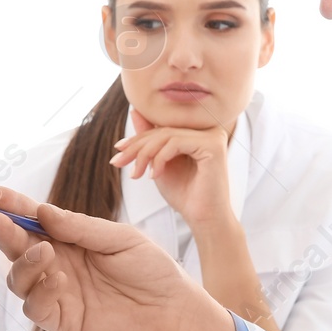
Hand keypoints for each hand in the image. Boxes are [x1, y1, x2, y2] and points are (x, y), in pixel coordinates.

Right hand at [0, 184, 233, 330]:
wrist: (172, 310)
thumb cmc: (151, 270)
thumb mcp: (120, 238)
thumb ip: (80, 227)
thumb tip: (41, 211)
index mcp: (69, 238)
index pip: (31, 219)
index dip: (9, 206)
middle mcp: (56, 263)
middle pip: (16, 247)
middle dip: (3, 231)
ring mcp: (56, 292)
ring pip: (18, 278)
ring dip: (22, 262)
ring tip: (44, 250)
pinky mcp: (61, 320)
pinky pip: (35, 306)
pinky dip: (40, 291)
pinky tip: (59, 278)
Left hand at [111, 110, 232, 227]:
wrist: (204, 220)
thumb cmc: (185, 195)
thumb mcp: (160, 164)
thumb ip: (150, 139)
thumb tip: (134, 111)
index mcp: (199, 133)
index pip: (163, 128)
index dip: (137, 138)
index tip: (118, 150)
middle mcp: (209, 130)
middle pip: (163, 130)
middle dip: (136, 147)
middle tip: (118, 162)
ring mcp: (213, 136)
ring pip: (167, 135)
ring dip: (144, 155)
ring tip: (136, 174)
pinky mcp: (213, 145)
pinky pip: (175, 143)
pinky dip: (160, 158)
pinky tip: (154, 175)